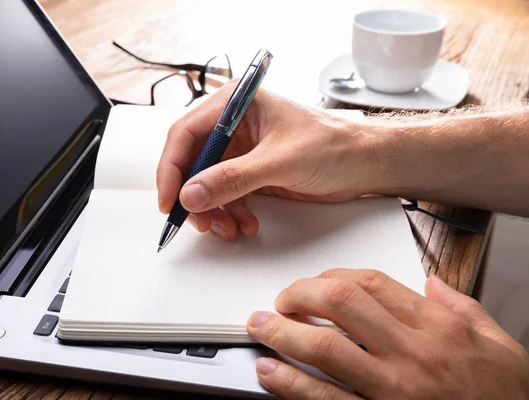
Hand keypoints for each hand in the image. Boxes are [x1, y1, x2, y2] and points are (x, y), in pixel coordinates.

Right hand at [156, 82, 375, 239]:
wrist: (365, 165)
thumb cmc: (334, 145)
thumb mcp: (280, 161)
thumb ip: (233, 179)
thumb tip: (192, 194)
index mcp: (236, 104)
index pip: (186, 133)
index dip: (172, 168)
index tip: (170, 199)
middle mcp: (233, 127)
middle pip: (192, 162)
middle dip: (194, 196)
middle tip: (198, 221)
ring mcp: (242, 151)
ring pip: (207, 184)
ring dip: (213, 210)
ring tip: (228, 228)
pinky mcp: (251, 173)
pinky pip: (226, 196)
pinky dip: (230, 213)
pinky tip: (245, 225)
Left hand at [246, 270, 528, 398]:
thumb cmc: (503, 399)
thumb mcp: (501, 346)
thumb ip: (465, 308)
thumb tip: (435, 283)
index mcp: (436, 327)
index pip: (371, 283)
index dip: (333, 276)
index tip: (318, 282)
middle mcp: (411, 353)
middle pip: (341, 303)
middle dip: (301, 294)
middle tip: (283, 299)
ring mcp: (392, 389)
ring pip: (326, 347)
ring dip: (284, 332)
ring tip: (261, 325)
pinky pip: (327, 399)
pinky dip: (292, 384)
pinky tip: (271, 372)